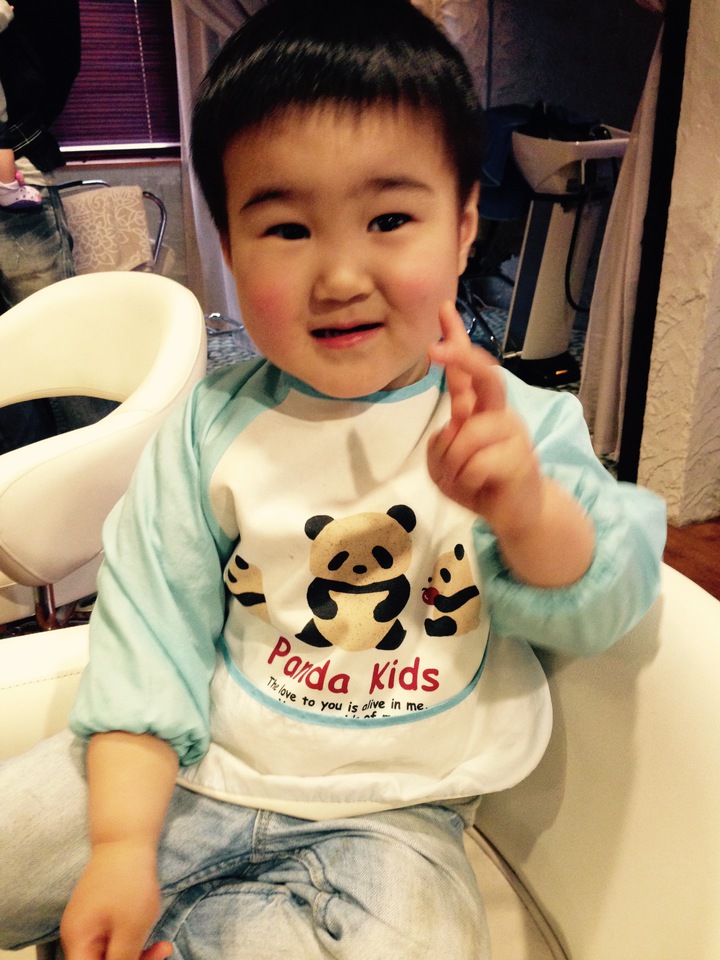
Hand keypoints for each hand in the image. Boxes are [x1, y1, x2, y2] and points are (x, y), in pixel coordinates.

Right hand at [61, 842, 168, 959]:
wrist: (127, 839)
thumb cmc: (128, 882)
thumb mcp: (131, 929)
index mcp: (78, 941)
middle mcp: (77, 934)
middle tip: (161, 952)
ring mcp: (88, 921)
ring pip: (110, 952)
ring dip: (137, 952)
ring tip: (164, 945)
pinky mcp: (99, 911)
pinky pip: (114, 936)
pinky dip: (133, 937)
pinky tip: (149, 927)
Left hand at [427, 301, 542, 539]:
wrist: (516, 514)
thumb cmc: (478, 483)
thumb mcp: (442, 467)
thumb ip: (440, 445)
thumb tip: (454, 430)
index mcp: (479, 410)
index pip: (467, 369)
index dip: (455, 338)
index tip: (443, 308)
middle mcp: (498, 414)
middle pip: (486, 374)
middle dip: (460, 357)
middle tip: (435, 350)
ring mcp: (513, 435)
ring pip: (468, 435)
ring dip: (453, 462)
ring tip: (461, 479)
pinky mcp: (521, 460)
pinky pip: (477, 464)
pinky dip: (466, 480)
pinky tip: (477, 487)